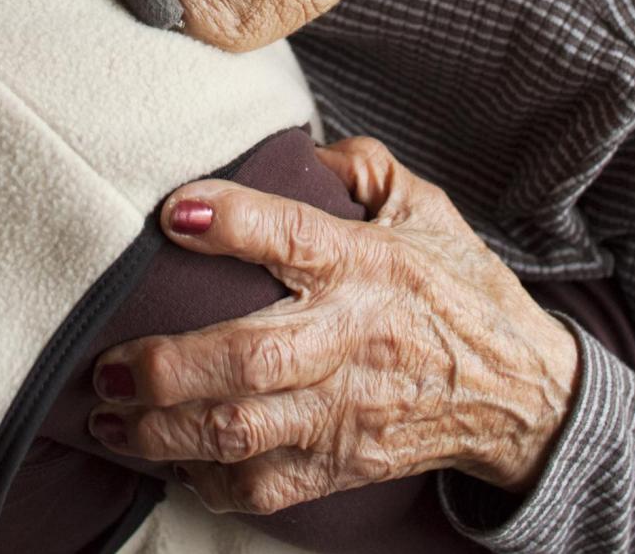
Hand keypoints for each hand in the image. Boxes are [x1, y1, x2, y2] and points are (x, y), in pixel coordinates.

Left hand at [88, 137, 579, 515]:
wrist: (525, 393)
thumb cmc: (461, 289)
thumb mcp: (426, 208)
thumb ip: (362, 166)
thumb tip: (301, 147)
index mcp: (370, 265)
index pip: (294, 237)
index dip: (232, 222)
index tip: (173, 212)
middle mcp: (353, 340)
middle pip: (253, 358)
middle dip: (170, 366)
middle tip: (109, 364)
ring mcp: (347, 412)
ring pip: (246, 432)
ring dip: (167, 432)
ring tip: (110, 418)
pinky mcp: (345, 465)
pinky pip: (266, 486)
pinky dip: (210, 481)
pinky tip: (167, 460)